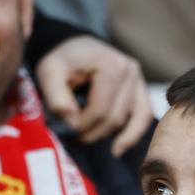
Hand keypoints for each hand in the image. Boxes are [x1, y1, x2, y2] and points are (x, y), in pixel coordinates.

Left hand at [35, 35, 151, 154]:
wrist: (73, 45)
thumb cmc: (61, 59)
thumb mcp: (49, 72)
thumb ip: (57, 97)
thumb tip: (72, 124)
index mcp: (112, 66)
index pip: (101, 110)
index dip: (83, 126)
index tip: (66, 130)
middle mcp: (131, 71)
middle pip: (116, 118)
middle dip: (94, 133)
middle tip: (74, 138)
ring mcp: (139, 80)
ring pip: (131, 121)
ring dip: (109, 135)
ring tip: (89, 141)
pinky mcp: (141, 88)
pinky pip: (144, 117)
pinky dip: (133, 134)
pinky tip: (118, 149)